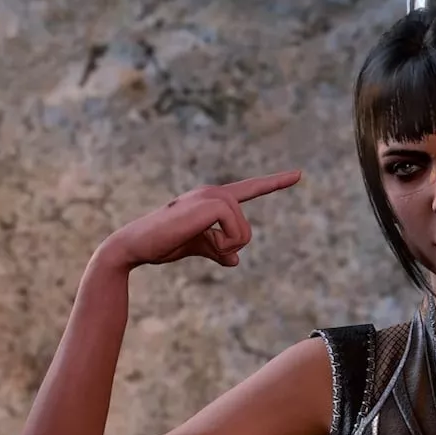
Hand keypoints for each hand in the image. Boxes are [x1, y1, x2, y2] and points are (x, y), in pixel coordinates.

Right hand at [102, 170, 301, 268]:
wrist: (136, 245)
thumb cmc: (163, 244)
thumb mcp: (197, 248)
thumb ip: (218, 251)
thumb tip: (236, 260)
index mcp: (214, 199)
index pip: (251, 189)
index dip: (275, 183)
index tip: (298, 174)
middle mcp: (215, 192)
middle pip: (246, 231)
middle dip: (229, 247)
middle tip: (201, 245)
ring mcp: (213, 196)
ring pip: (243, 234)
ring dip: (222, 247)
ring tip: (194, 239)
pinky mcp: (211, 204)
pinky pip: (235, 233)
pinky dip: (220, 244)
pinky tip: (197, 237)